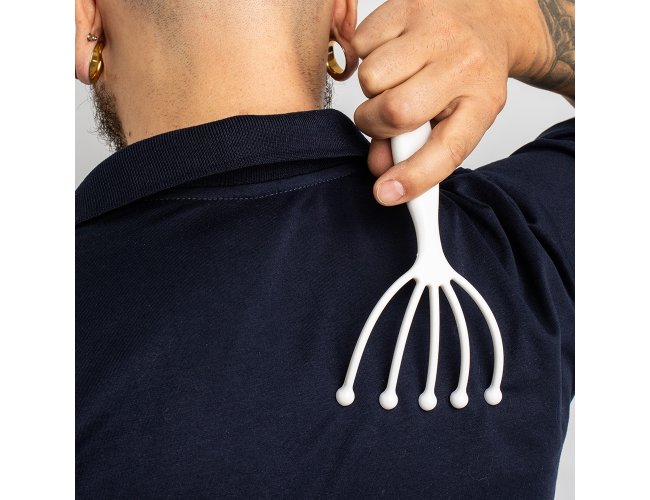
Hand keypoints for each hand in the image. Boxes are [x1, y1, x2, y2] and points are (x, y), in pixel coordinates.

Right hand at [352, 0, 572, 204]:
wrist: (487, 17)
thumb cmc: (468, 75)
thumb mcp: (457, 117)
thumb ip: (417, 148)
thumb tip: (380, 171)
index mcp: (481, 102)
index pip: (446, 149)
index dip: (413, 175)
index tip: (385, 193)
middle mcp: (463, 62)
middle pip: (396, 110)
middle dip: (378, 123)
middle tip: (386, 117)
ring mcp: (435, 29)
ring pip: (372, 78)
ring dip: (374, 88)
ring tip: (395, 79)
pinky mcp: (407, 4)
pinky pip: (361, 45)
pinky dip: (366, 56)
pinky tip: (390, 54)